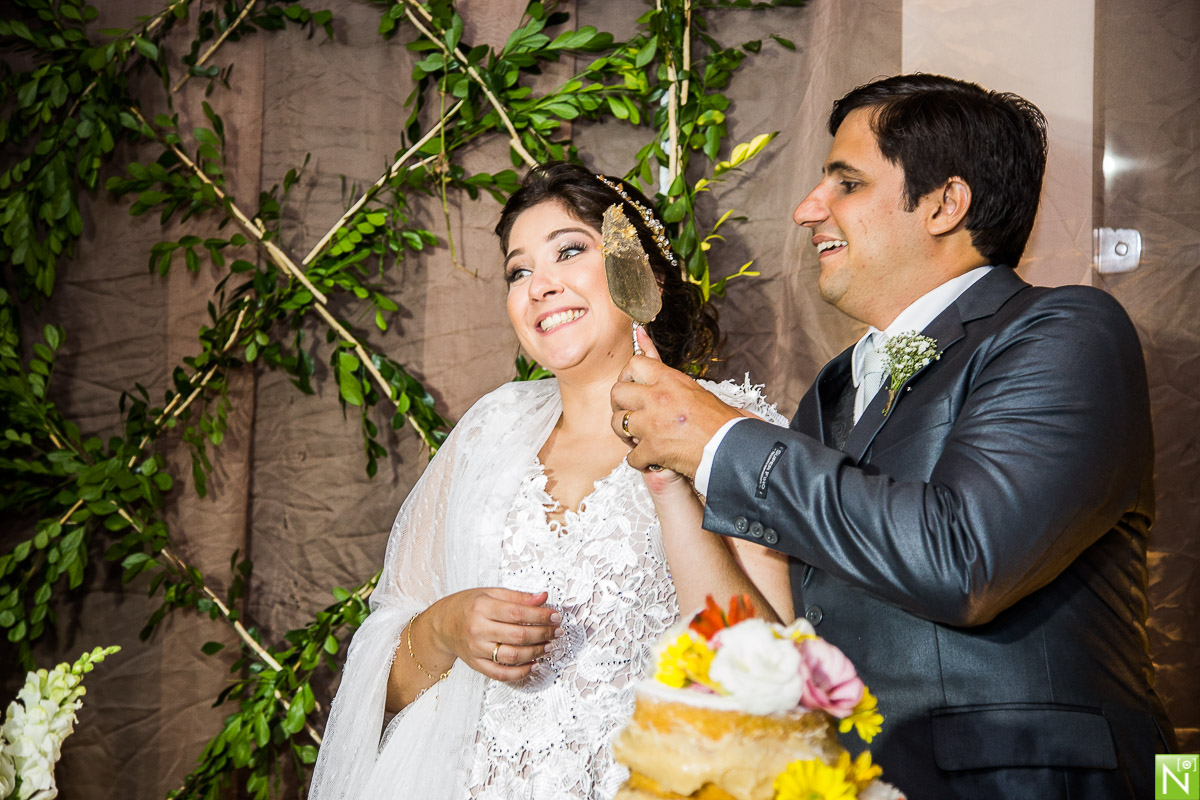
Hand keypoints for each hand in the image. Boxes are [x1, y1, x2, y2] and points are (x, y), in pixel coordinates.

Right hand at [426, 588, 560, 681]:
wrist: (442, 624)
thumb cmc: (467, 605)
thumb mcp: (490, 593)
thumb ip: (517, 596)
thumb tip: (543, 598)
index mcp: (482, 608)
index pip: (518, 613)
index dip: (540, 616)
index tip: (555, 616)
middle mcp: (478, 630)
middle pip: (518, 636)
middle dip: (543, 634)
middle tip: (557, 631)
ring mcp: (477, 650)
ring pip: (512, 656)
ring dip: (536, 652)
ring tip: (549, 646)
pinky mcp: (476, 664)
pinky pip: (501, 673)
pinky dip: (520, 672)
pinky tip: (533, 664)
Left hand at [611, 328, 740, 475]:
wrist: (732, 447)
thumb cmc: (720, 420)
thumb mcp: (695, 389)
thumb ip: (663, 369)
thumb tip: (639, 331)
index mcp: (670, 380)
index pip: (633, 364)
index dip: (627, 377)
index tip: (632, 387)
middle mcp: (657, 397)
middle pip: (617, 393)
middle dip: (620, 405)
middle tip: (630, 414)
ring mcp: (651, 423)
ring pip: (617, 423)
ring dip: (626, 433)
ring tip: (638, 437)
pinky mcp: (652, 449)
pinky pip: (631, 455)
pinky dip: (640, 460)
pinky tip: (651, 459)